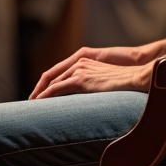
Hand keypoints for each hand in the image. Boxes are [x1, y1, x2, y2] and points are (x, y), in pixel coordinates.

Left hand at [31, 51, 152, 98]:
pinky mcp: (80, 80)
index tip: (41, 94)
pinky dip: (46, 96)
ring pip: (52, 82)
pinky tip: (40, 103)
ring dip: (40, 94)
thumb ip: (94, 83)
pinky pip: (57, 88)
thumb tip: (92, 97)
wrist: (134, 76)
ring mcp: (78, 70)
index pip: (60, 71)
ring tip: (32, 105)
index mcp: (84, 60)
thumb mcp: (105, 79)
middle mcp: (78, 62)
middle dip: (40, 89)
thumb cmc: (124, 81)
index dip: (48, 83)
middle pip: (52, 76)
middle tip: (32, 102)